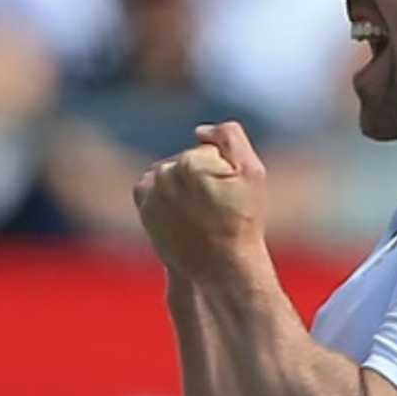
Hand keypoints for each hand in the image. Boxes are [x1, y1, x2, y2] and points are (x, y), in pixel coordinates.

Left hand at [133, 121, 268, 279]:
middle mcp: (165, 174)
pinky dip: (166, 195)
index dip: (223, 171)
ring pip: (170, 174)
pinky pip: (155, 188)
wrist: (223, 265)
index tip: (230, 195)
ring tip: (200, 211)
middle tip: (216, 207)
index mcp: (191, 162)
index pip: (207, 152)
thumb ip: (229, 137)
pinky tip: (184, 211)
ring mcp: (151, 192)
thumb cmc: (243, 220)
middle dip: (200, 177)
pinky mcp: (144, 207)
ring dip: (182, 185)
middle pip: (186, 162)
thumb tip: (199, 131)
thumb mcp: (252, 172)